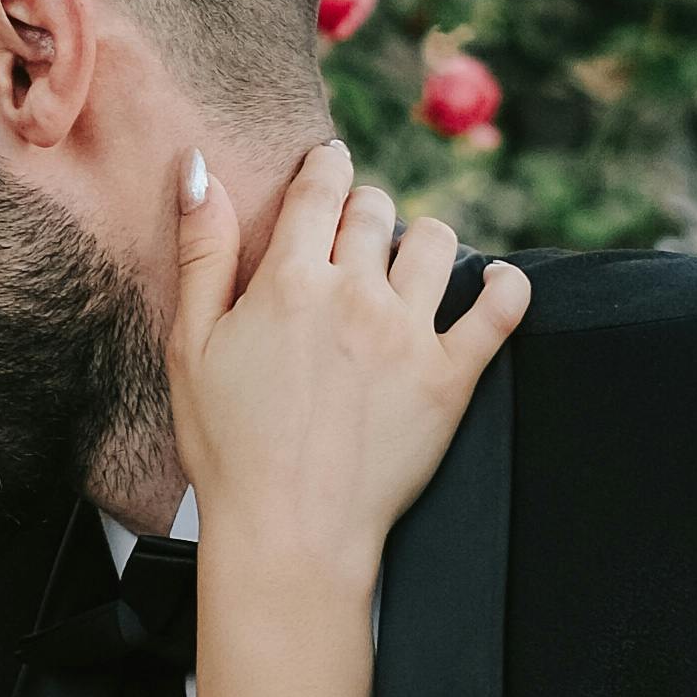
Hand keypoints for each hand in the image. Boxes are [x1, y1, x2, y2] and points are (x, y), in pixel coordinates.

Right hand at [172, 140, 524, 601]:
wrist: (288, 533)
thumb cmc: (229, 448)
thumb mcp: (191, 344)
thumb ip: (202, 251)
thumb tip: (198, 168)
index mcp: (290, 280)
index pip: (320, 189)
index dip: (327, 167)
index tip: (331, 163)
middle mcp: (356, 295)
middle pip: (375, 211)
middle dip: (364, 210)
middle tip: (355, 233)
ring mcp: (409, 334)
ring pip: (436, 243)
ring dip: (421, 240)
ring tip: (408, 261)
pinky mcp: (450, 378)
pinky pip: (500, 309)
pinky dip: (505, 285)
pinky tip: (496, 280)